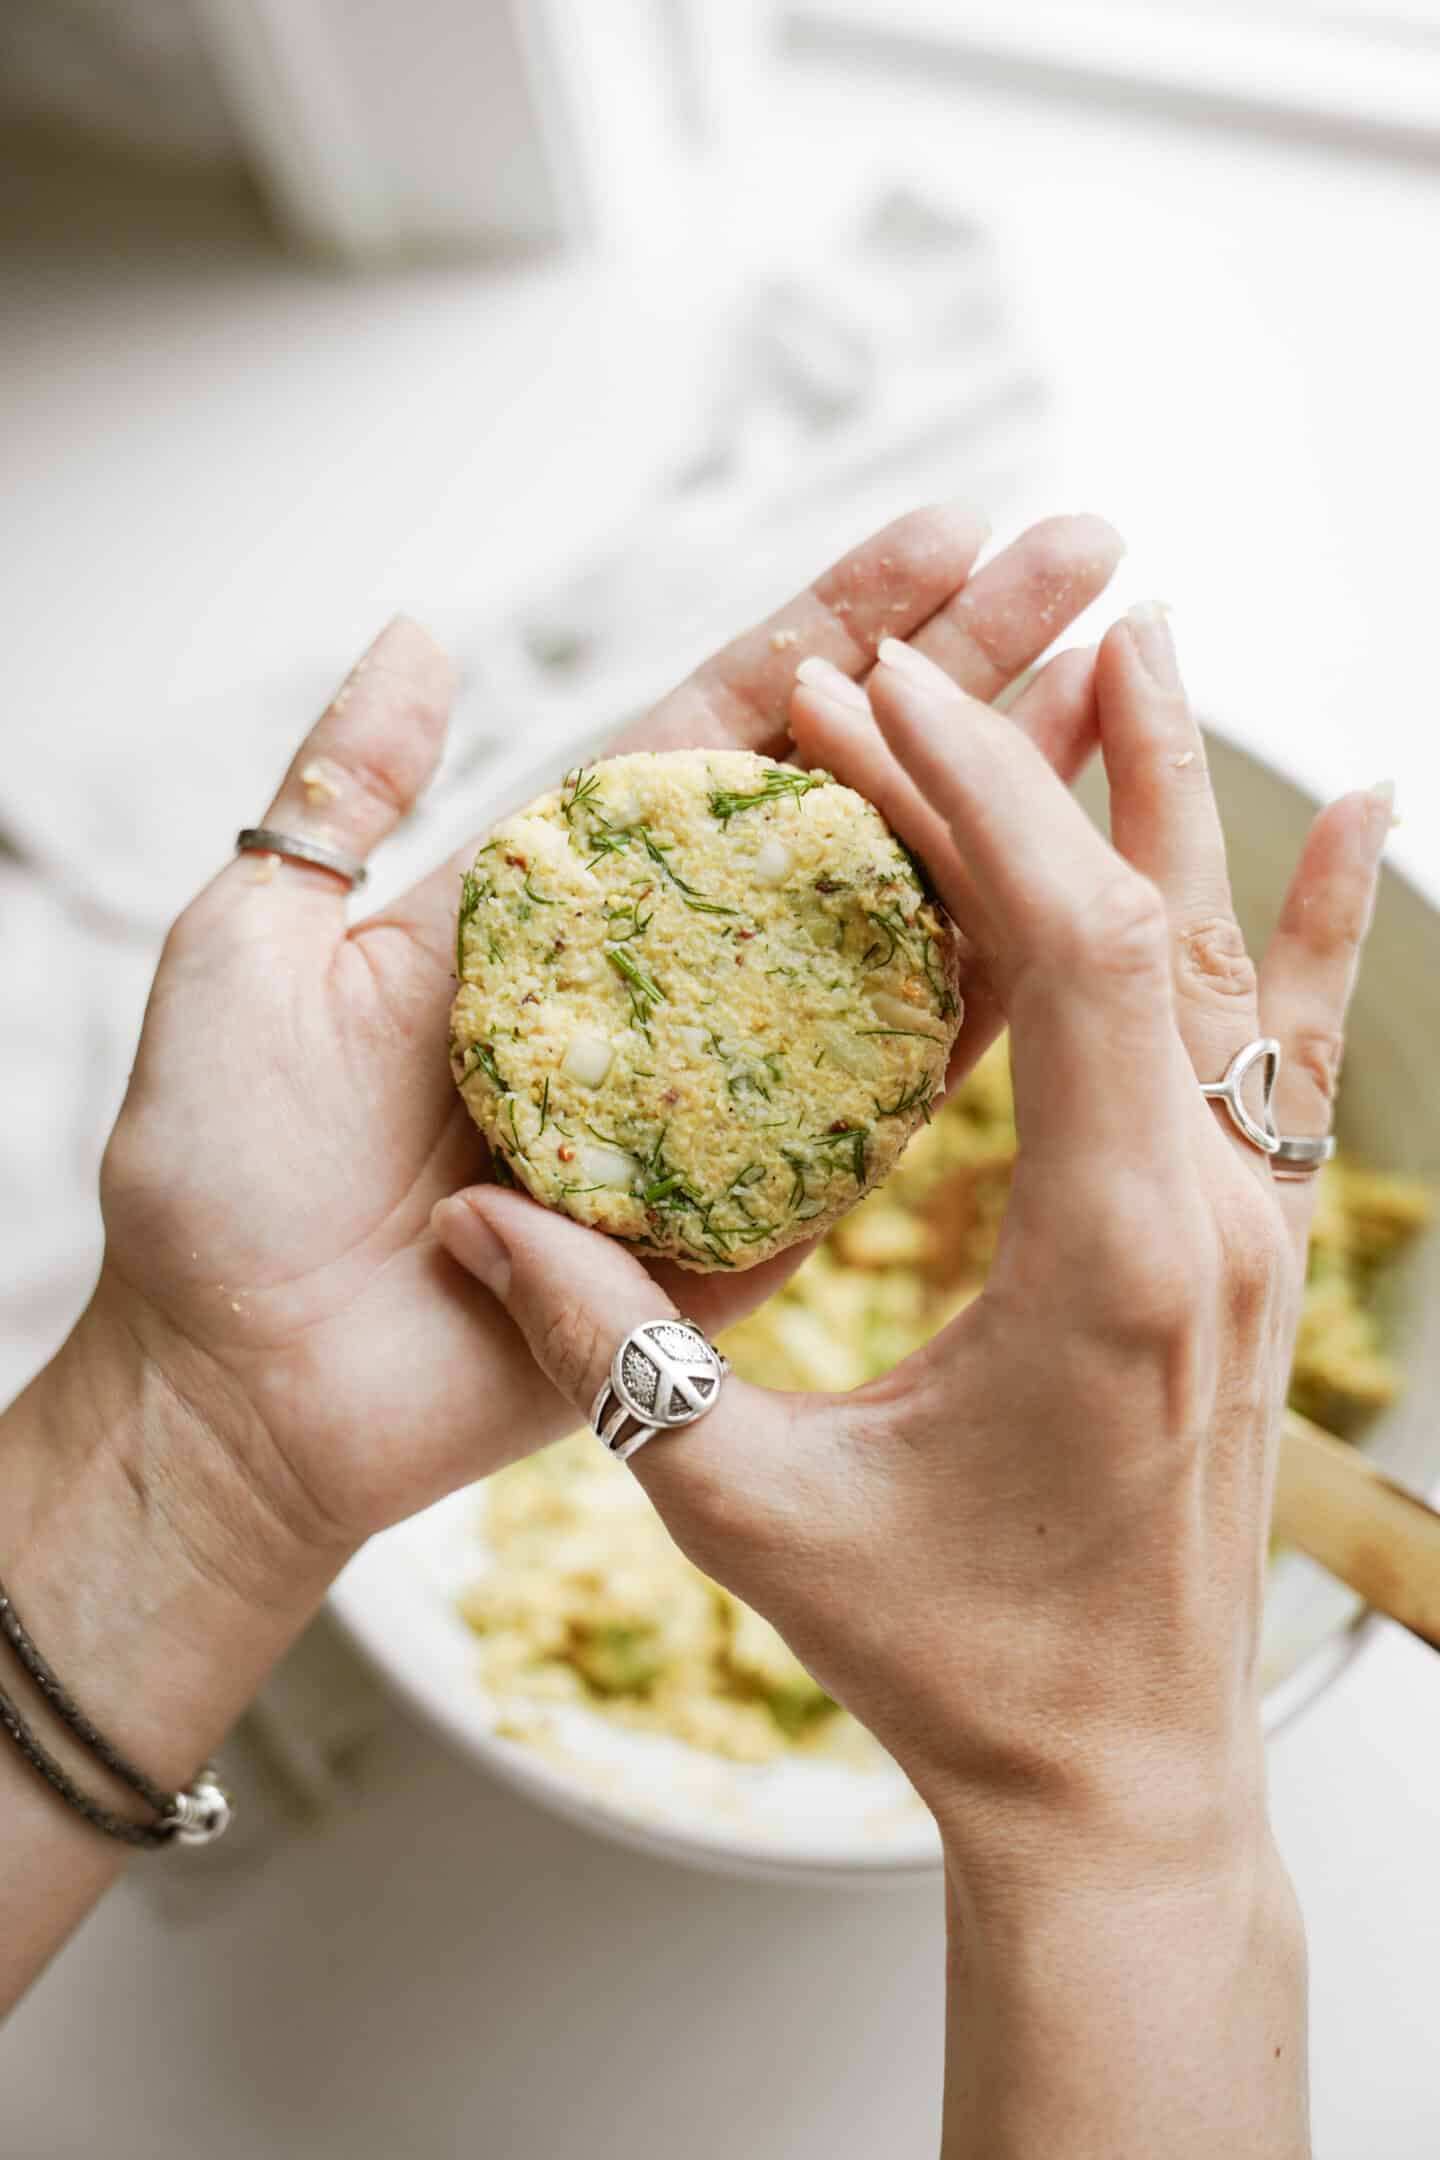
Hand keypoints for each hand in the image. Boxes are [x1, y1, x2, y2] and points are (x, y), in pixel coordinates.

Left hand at [90, 508, 1122, 1589]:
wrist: (237, 1388)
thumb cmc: (219, 1177)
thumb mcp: (254, 945)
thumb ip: (344, 792)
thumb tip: (421, 634)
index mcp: (562, 897)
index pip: (729, 724)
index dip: (844, 626)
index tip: (954, 530)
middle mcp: (667, 979)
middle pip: (848, 804)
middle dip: (971, 682)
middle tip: (1095, 566)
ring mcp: (730, 1091)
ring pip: (898, 932)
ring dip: (1014, 819)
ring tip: (1121, 704)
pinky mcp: (760, 1212)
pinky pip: (886, 1103)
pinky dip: (983, 1012)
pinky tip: (1077, 912)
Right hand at [434, 610, 1387, 2151]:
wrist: (1120, 1772)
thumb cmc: (949, 1659)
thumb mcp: (748, 1512)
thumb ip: (606, 1356)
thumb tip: (465, 1220)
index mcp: (1108, 1256)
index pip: (1063, 952)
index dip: (966, 798)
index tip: (864, 691)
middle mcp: (1214, 1218)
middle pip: (1146, 921)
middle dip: (1025, 764)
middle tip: (931, 642)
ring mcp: (1259, 1231)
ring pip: (1227, 962)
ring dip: (1168, 796)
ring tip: (1128, 639)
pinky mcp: (1257, 1251)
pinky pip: (1290, 1050)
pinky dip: (1314, 922)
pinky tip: (1362, 811)